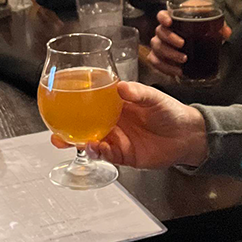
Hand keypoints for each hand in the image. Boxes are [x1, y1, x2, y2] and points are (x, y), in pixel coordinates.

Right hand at [49, 82, 207, 168]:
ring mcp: (116, 138)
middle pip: (83, 123)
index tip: (59, 97)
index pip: (90, 101)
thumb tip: (121, 87)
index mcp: (116, 103)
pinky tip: (91, 147)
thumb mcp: (154, 97)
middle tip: (53, 127)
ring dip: (75, 141)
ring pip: (89, 140)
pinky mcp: (123, 154)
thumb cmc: (171, 111)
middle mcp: (112, 121)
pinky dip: (96, 152)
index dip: (74, 100)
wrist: (187, 136)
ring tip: (65, 140)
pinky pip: (104, 154)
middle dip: (66, 126)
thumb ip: (138, 93)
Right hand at [143, 10, 231, 78]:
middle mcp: (164, 31)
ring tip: (183, 61)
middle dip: (170, 39)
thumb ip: (219, 25)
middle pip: (160, 32)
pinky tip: (177, 71)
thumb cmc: (201, 30)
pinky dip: (164, 67)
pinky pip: (155, 62)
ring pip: (156, 48)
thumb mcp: (211, 24)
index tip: (170, 22)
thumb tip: (225, 32)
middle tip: (183, 44)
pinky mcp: (160, 58)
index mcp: (173, 20)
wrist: (198, 43)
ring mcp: (160, 45)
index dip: (163, 18)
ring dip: (169, 55)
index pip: (162, 15)